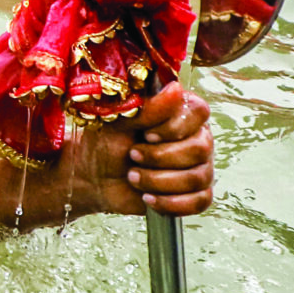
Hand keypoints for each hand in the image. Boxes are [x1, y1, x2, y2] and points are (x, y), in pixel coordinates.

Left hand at [64, 82, 214, 217]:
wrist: (92, 177)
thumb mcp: (118, 121)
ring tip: (133, 177)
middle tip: (132, 156)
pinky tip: (148, 198)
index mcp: (178, 112)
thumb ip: (148, 108)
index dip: (175, 126)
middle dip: (160, 157)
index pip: (199, 111)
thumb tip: (176, 89)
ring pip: (198, 177)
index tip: (146, 134)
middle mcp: (194, 136)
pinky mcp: (194, 192)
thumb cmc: (104, 143)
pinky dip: (171, 203)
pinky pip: (200, 202)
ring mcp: (197, 165)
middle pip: (201, 149)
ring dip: (159, 181)